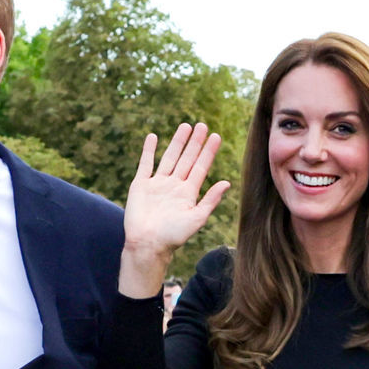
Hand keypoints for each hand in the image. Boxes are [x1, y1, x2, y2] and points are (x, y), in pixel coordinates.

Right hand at [116, 123, 231, 292]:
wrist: (147, 244)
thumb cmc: (173, 236)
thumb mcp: (197, 218)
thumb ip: (210, 200)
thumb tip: (227, 183)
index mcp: (188, 193)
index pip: (201, 167)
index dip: (208, 152)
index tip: (216, 136)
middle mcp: (174, 186)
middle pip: (187, 158)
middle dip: (195, 142)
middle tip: (202, 125)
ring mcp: (157, 184)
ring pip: (169, 157)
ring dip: (177, 142)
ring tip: (185, 126)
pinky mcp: (141, 185)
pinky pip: (145, 164)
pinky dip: (148, 150)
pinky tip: (153, 137)